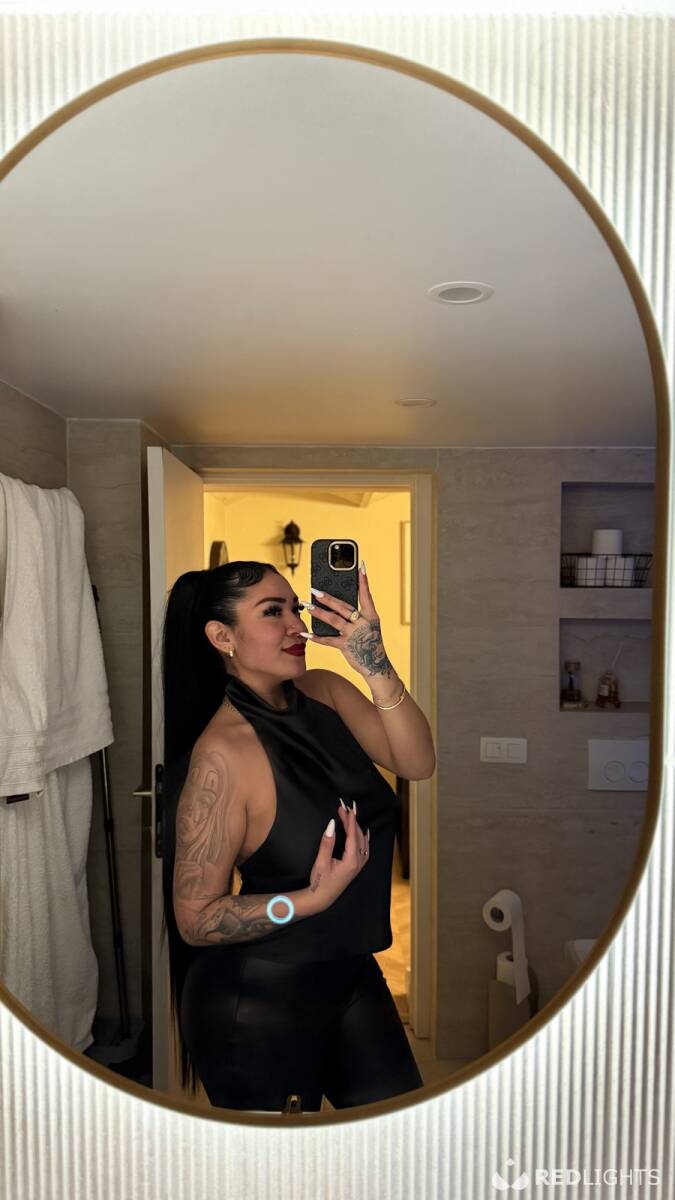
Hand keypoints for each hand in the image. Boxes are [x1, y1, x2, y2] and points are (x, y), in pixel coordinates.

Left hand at [300, 564, 393, 681]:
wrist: (376, 666)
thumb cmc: (370, 643)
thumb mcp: (368, 627)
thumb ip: (356, 616)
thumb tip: (336, 603)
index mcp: (371, 616)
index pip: (366, 595)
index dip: (363, 581)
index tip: (361, 566)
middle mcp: (363, 624)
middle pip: (343, 607)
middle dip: (328, 598)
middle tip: (314, 589)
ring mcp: (354, 635)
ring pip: (334, 620)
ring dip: (319, 612)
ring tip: (307, 605)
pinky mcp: (346, 647)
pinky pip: (329, 640)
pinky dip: (317, 637)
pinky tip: (306, 633)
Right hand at [307, 802, 369, 913]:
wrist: (322, 898)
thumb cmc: (320, 881)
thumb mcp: (321, 861)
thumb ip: (327, 842)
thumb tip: (332, 824)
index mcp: (351, 860)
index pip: (352, 835)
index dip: (349, 820)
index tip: (346, 808)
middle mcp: (358, 862)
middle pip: (358, 836)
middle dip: (352, 821)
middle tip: (344, 808)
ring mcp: (359, 865)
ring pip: (362, 841)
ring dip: (357, 828)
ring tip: (351, 816)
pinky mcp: (356, 867)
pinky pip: (365, 848)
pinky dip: (363, 838)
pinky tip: (363, 832)